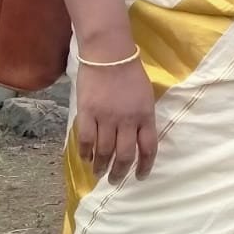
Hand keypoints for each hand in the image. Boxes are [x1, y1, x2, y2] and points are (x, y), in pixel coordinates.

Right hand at [75, 58, 158, 181]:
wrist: (108, 53)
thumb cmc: (130, 72)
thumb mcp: (146, 95)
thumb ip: (143, 116)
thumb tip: (138, 138)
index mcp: (146, 115)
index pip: (149, 148)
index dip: (145, 166)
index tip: (140, 176)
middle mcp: (128, 120)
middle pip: (125, 155)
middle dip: (120, 172)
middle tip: (115, 180)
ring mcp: (107, 117)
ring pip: (104, 151)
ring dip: (101, 166)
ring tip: (98, 173)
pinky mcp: (87, 113)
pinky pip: (85, 139)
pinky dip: (85, 152)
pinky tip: (85, 158)